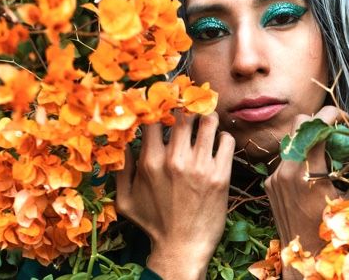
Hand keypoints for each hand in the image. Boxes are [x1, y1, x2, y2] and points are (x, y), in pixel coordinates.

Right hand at [116, 112, 234, 279]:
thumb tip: (122, 142)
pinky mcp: (221, 175)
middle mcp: (175, 160)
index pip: (154, 117)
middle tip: (190, 101)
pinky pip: (226, 140)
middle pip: (183, 114)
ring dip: (208, 117)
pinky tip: (219, 142)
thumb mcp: (125, 200)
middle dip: (186, 104)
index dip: (158, 104)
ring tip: (207, 119)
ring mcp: (199, 166)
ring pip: (208, 122)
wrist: (182, 248)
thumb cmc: (154, 224)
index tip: (163, 100)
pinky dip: (224, 136)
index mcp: (150, 162)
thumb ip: (121, 170)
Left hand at [264, 106, 348, 278]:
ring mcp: (274, 178)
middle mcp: (286, 171)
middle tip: (336, 133)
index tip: (345, 119)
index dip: (332, 115)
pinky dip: (298, 159)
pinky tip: (312, 174)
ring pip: (289, 142)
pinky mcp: (269, 185)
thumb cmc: (334, 232)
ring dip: (308, 141)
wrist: (306, 259)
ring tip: (326, 154)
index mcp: (307, 173)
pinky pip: (283, 161)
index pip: (316, 126)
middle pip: (298, 125)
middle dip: (318, 123)